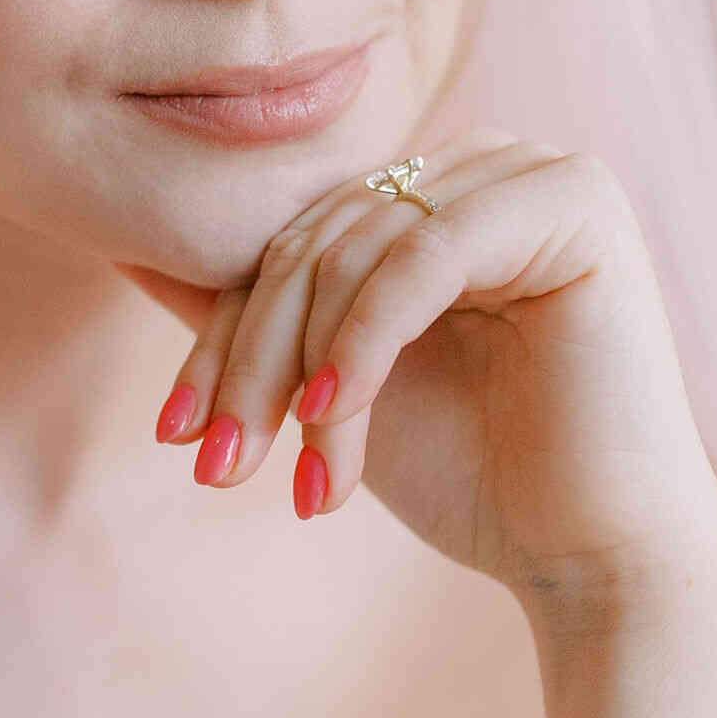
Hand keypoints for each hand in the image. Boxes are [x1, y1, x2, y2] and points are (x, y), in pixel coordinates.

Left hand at [120, 132, 716, 622]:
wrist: (587, 553)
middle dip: (252, 360)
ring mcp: (536, 174)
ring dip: (305, 371)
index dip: (226, 335)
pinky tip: (331, 420)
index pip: (295, 241)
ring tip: (291, 469)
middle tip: (218, 462)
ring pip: (359, 248)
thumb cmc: (469, 473)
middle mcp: (489, 164)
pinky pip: (422, 259)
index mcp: (436, 192)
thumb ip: (250, 314)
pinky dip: (363, 344)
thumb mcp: (327, 384)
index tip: (175, 434)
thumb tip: (130, 250)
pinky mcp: (573, 205)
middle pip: (317, 240)